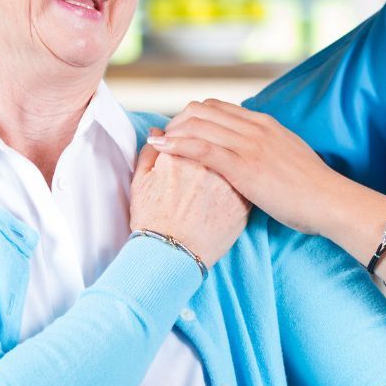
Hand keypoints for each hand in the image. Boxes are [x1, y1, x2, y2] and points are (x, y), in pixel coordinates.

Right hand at [131, 132, 249, 267]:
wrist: (171, 255)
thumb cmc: (152, 222)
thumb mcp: (140, 184)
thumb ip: (149, 153)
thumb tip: (157, 132)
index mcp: (180, 154)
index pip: (188, 129)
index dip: (185, 136)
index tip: (183, 144)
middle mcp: (207, 163)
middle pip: (214, 140)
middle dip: (208, 143)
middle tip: (200, 161)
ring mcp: (228, 180)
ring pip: (234, 157)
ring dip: (228, 158)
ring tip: (214, 176)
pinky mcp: (243, 200)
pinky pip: (246, 180)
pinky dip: (240, 179)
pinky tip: (228, 189)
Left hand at [148, 100, 343, 234]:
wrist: (329, 201)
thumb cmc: (311, 189)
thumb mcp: (287, 158)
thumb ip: (268, 150)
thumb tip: (252, 155)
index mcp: (264, 124)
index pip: (217, 107)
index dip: (191, 117)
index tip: (177, 132)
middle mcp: (254, 127)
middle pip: (202, 110)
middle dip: (176, 122)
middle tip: (163, 141)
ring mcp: (249, 144)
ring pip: (197, 124)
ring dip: (171, 132)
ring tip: (156, 145)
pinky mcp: (243, 165)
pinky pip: (201, 147)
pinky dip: (176, 144)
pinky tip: (162, 149)